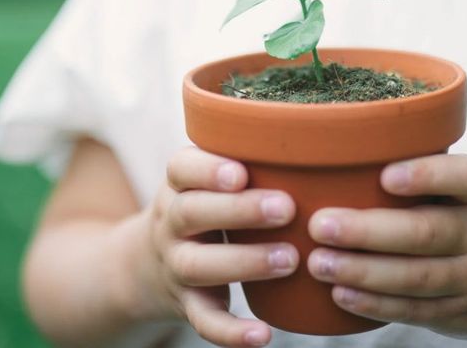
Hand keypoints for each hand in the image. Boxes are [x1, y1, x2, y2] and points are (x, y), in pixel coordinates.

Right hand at [131, 147, 297, 346]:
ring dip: (244, 263)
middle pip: (191, 213)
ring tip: (290, 260)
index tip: (241, 172)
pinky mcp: (185, 303)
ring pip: (198, 265)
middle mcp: (171, 221)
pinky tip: (262, 336)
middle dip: (238, 210)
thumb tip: (323, 137)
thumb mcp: (206, 179)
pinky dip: (230, 332)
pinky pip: (203, 320)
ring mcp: (174, 265)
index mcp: (179, 184)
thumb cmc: (203, 207)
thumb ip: (247, 157)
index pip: (181, 168)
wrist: (144, 265)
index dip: (208, 169)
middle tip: (286, 208)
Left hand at [306, 154, 466, 341]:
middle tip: (320, 224)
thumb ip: (421, 176)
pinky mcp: (458, 313)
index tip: (385, 176)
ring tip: (318, 262)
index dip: (427, 175)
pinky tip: (340, 293)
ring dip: (362, 271)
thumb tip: (338, 158)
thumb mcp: (464, 193)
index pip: (463, 177)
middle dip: (369, 231)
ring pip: (416, 276)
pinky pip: (414, 310)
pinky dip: (375, 304)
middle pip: (427, 232)